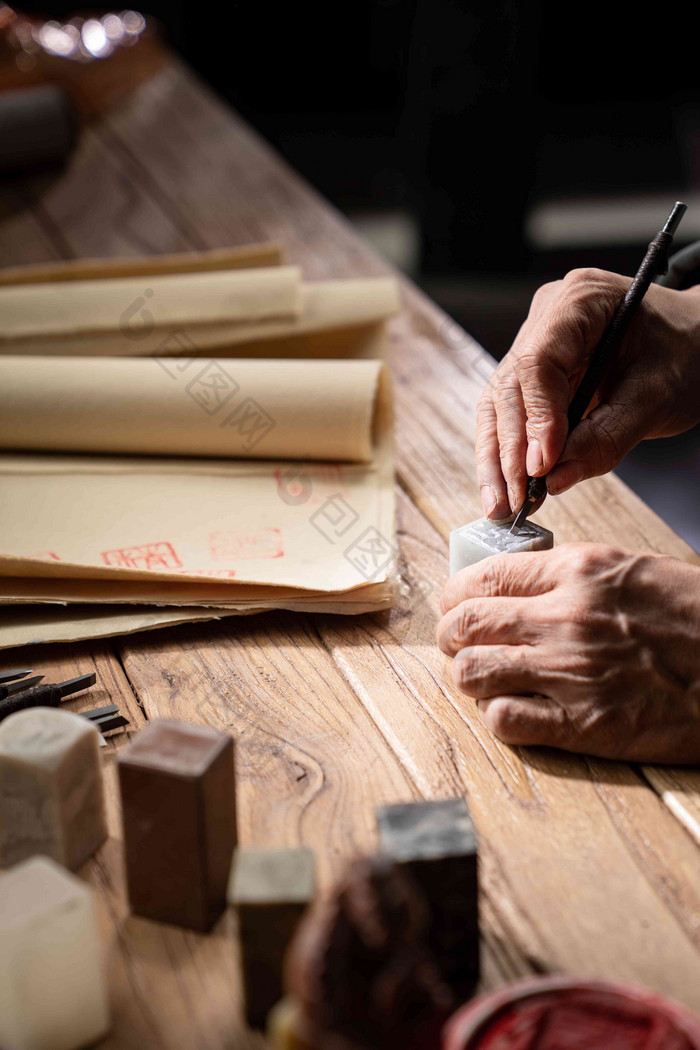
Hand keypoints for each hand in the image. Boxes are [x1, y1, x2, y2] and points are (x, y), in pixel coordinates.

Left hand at [437, 543, 699, 762]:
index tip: (455, 606)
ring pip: (471, 671)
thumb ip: (570, 575)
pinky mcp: (583, 724)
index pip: (481, 576)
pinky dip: (500, 716)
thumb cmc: (695, 618)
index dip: (455, 595)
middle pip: (464, 623)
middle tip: (459, 643)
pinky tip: (517, 710)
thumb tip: (517, 584)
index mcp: (577, 571)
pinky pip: (504, 721)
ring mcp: (570, 672)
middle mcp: (564, 617)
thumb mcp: (631, 571)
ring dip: (471, 675)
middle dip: (451, 635)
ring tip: (487, 678)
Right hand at [476, 268, 699, 517]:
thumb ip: (607, 438)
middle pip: (509, 387)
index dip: (535, 419)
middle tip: (516, 500)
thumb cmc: (684, 353)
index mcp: (581, 300)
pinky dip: (508, 455)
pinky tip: (505, 491)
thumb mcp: (657, 397)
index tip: (541, 467)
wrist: (694, 341)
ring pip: (498, 405)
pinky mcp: (533, 373)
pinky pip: (509, 415)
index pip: (538, 362)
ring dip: (497, 460)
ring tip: (500, 506)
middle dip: (510, 450)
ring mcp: (535, 341)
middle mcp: (546, 317)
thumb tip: (554, 479)